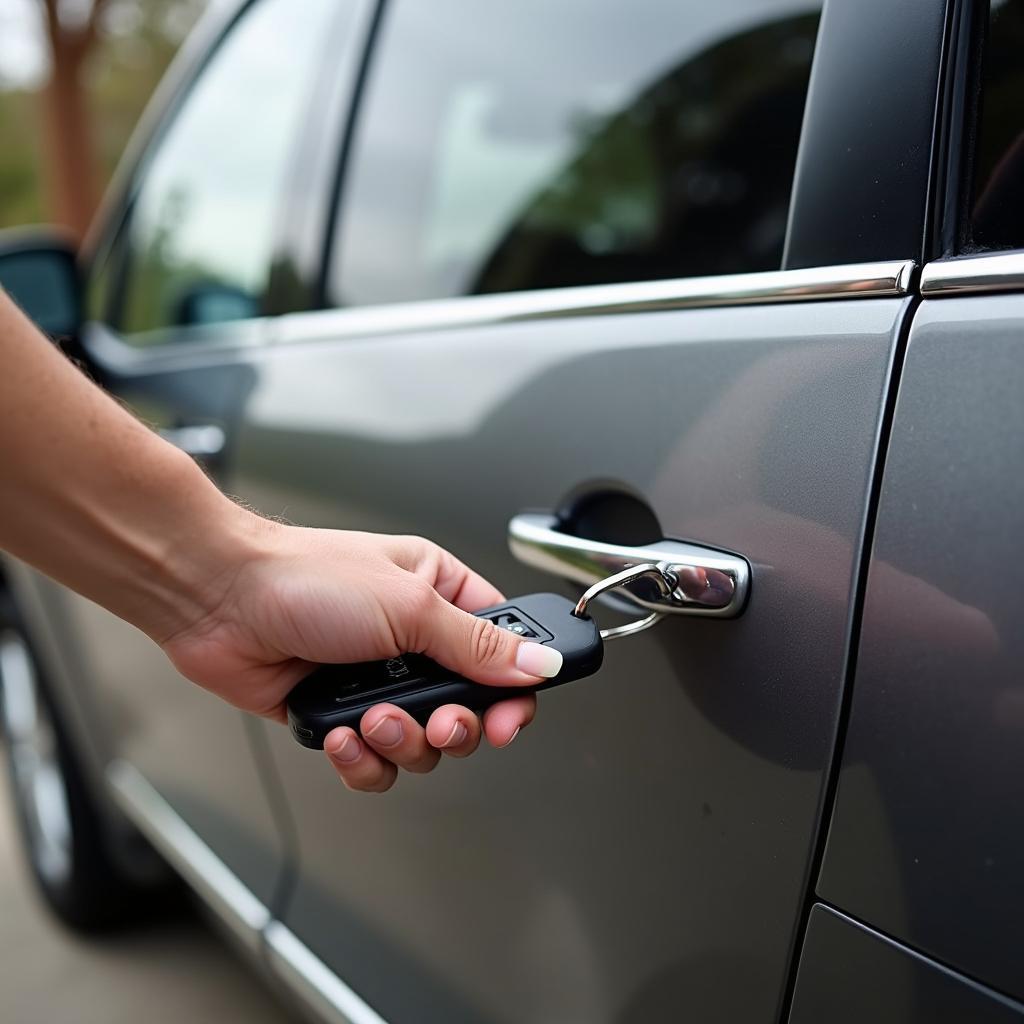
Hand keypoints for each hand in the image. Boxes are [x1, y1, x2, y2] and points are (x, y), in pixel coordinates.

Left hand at [160, 518, 561, 791]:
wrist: (218, 599)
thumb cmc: (303, 576)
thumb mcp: (409, 606)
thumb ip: (478, 646)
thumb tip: (539, 664)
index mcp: (440, 596)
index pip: (501, 654)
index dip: (512, 693)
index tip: (508, 720)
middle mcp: (412, 641)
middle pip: (467, 710)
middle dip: (452, 727)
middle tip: (438, 722)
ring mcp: (375, 680)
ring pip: (422, 744)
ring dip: (400, 741)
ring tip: (371, 718)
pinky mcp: (339, 714)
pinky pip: (373, 761)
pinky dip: (360, 758)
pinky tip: (340, 732)